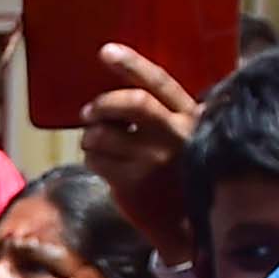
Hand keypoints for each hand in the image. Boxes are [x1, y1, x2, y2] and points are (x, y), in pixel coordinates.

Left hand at [77, 43, 205, 267]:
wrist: (187, 226)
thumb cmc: (179, 174)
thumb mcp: (183, 137)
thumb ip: (162, 114)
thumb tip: (114, 96)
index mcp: (189, 117)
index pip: (158, 83)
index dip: (131, 65)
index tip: (106, 51)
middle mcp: (173, 135)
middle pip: (129, 104)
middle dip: (102, 104)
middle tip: (89, 113)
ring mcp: (152, 160)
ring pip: (103, 134)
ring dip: (90, 138)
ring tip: (98, 145)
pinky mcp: (132, 183)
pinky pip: (95, 159)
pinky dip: (91, 158)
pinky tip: (102, 164)